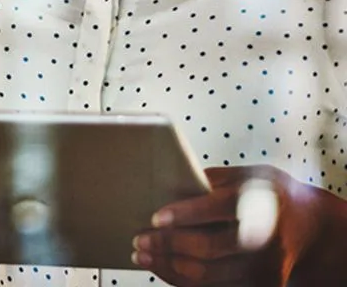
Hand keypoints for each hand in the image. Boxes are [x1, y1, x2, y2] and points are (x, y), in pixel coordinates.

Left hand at [131, 165, 346, 285]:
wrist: (311, 227)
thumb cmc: (271, 194)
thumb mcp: (248, 174)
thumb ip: (212, 179)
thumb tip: (167, 182)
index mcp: (259, 203)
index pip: (217, 208)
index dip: (184, 214)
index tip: (155, 216)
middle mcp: (264, 240)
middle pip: (209, 249)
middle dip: (168, 245)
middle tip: (139, 239)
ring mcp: (263, 270)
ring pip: (208, 276)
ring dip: (169, 266)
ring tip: (141, 254)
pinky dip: (183, 279)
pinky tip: (162, 267)